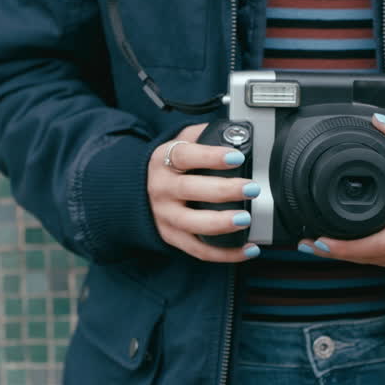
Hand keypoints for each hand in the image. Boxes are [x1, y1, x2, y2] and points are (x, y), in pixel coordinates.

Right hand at [148, 124, 261, 262]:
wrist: (133, 194)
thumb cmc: (166, 168)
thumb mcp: (176, 143)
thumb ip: (201, 134)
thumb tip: (234, 130)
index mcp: (164, 162)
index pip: (185, 156)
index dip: (211, 157)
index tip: (236, 156)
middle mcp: (162, 189)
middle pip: (190, 190)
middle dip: (224, 190)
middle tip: (251, 188)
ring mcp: (166, 216)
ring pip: (192, 224)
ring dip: (221, 223)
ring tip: (246, 219)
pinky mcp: (173, 237)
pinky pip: (199, 250)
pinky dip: (225, 253)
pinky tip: (248, 248)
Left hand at [299, 114, 384, 276]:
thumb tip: (380, 122)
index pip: (381, 245)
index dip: (347, 248)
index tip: (322, 242)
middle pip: (378, 259)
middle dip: (342, 253)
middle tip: (311, 244)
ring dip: (357, 258)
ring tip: (326, 247)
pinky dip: (377, 257)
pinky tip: (357, 250)